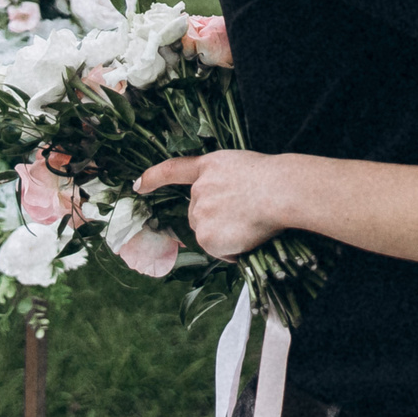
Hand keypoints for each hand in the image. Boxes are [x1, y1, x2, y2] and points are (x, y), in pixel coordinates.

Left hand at [137, 150, 285, 257]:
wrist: (279, 191)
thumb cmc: (275, 179)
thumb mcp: (244, 169)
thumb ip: (227, 183)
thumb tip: (229, 211)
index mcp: (210, 166)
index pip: (173, 170)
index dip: (154, 177)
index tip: (138, 185)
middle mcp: (198, 189)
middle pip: (198, 213)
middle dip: (216, 219)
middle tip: (246, 217)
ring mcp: (199, 213)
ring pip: (209, 233)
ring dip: (226, 235)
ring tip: (252, 225)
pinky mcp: (205, 236)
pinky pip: (219, 250)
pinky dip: (233, 250)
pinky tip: (249, 237)